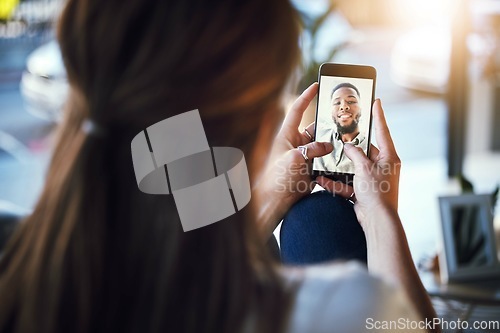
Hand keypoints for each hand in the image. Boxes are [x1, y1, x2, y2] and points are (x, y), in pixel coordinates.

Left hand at [253, 83, 332, 235]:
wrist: (276, 202)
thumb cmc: (277, 179)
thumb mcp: (294, 159)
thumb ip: (312, 149)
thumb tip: (328, 146)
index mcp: (287, 135)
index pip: (298, 110)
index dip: (307, 96)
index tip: (317, 85)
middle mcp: (296, 143)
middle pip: (315, 128)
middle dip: (328, 126)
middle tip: (343, 122)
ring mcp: (304, 156)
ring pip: (323, 145)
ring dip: (332, 145)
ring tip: (347, 141)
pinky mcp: (311, 169)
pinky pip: (325, 160)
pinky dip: (333, 160)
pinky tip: (344, 159)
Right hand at [316, 99, 400, 226]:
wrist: (377, 221)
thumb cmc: (377, 193)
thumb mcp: (364, 168)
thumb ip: (355, 154)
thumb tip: (348, 147)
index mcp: (389, 157)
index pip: (383, 131)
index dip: (378, 116)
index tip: (376, 101)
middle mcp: (383, 167)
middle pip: (364, 152)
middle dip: (349, 149)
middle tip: (338, 138)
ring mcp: (373, 180)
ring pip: (353, 169)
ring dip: (339, 168)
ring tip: (325, 160)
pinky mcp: (363, 192)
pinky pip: (348, 184)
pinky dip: (336, 183)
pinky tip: (322, 180)